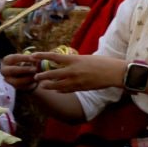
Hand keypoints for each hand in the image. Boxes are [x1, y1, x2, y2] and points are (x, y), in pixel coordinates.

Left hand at [6, 51, 123, 94]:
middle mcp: (73, 70)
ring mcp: (76, 80)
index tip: (33, 56)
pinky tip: (56, 90)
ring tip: (43, 86)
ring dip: (49, 85)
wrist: (114, 73)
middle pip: (52, 73)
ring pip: (57, 84)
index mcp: (74, 59)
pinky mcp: (81, 88)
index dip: (42, 56)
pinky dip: (60, 90)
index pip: (54, 57)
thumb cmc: (103, 62)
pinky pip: (67, 90)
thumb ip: (76, 61)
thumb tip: (67, 62)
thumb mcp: (87, 58)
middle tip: (35, 76)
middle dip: (42, 75)